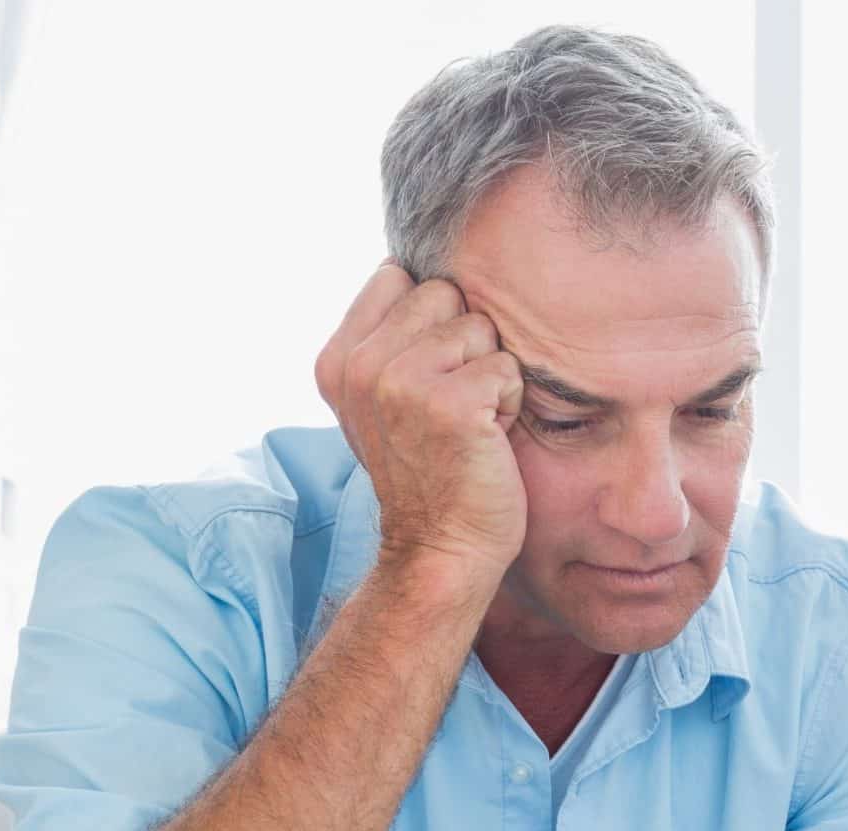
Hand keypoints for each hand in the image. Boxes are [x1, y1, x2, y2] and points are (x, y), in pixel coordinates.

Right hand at [312, 260, 527, 579]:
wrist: (441, 548)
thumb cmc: (429, 471)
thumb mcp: (383, 399)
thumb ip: (388, 337)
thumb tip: (417, 266)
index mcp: (338, 358)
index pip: (397, 276)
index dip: (430, 320)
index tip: (427, 378)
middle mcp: (360, 365)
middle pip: (443, 294)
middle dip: (463, 344)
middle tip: (452, 407)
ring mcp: (400, 382)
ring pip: (479, 327)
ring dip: (488, 374)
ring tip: (468, 423)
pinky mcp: (448, 404)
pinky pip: (506, 367)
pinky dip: (509, 402)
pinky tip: (486, 439)